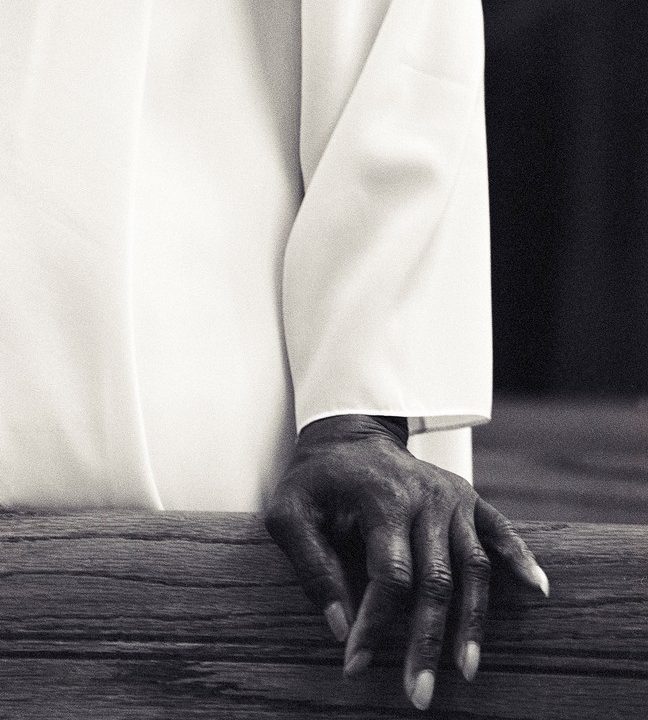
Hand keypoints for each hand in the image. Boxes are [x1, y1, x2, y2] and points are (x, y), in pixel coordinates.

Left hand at [265, 414, 548, 710]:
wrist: (350, 435)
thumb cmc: (316, 478)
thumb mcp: (289, 512)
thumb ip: (310, 565)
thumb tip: (338, 625)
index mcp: (383, 500)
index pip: (389, 576)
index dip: (375, 625)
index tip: (355, 665)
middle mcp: (426, 497)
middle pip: (437, 580)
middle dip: (427, 642)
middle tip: (417, 694)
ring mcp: (453, 496)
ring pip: (473, 566)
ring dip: (473, 621)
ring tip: (466, 669)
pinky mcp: (467, 496)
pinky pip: (499, 529)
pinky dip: (519, 558)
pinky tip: (538, 589)